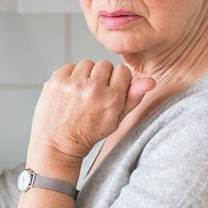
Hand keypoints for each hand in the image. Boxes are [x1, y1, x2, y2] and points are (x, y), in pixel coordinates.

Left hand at [26, 60, 154, 179]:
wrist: (58, 144)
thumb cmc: (89, 132)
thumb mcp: (116, 120)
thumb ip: (133, 98)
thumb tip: (151, 80)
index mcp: (111, 99)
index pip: (122, 71)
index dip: (117, 80)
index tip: (110, 91)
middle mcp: (93, 90)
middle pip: (105, 64)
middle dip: (101, 77)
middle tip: (94, 94)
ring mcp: (72, 84)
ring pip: (87, 63)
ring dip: (86, 75)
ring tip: (81, 93)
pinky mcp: (56, 81)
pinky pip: (70, 66)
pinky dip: (70, 76)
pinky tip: (69, 92)